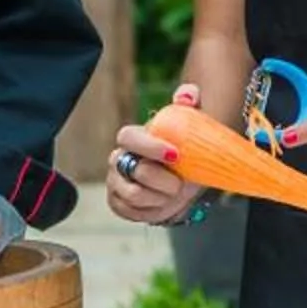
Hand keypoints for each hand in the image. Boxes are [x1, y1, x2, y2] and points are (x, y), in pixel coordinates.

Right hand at [103, 88, 199, 226]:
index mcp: (133, 138)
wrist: (182, 179)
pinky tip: (162, 203)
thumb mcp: (191, 125)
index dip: (150, 146)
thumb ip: (190, 103)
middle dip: (163, 180)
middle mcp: (119, 159)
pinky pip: (132, 212)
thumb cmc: (184, 150)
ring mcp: (115, 182)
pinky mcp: (117, 203)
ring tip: (172, 193)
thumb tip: (188, 95)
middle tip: (180, 182)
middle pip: (135, 170)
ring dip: (160, 198)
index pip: (128, 137)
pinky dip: (152, 211)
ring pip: (134, 195)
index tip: (176, 155)